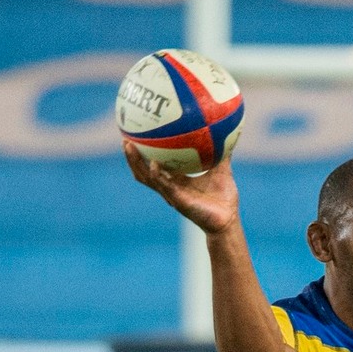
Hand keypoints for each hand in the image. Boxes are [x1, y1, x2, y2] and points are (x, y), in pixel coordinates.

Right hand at [123, 140, 239, 235]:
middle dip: (132, 157)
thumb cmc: (224, 198)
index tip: (137, 135)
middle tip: (124, 139)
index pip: (155, 164)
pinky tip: (154, 164)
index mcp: (177, 180)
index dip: (145, 153)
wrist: (228, 220)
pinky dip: (157, 175)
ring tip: (128, 147)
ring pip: (147, 178)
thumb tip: (227, 131)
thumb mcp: (223, 169)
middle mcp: (170, 187)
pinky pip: (164, 186)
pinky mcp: (178, 201)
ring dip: (136, 163)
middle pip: (143, 171)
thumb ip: (222, 153)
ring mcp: (171, 194)